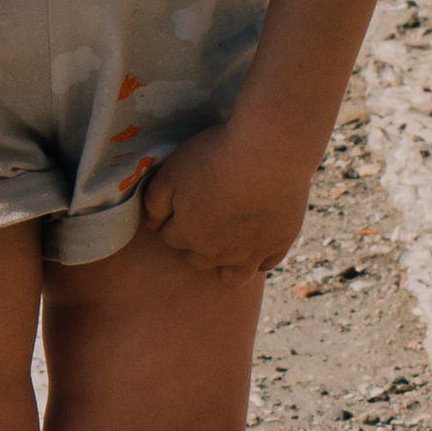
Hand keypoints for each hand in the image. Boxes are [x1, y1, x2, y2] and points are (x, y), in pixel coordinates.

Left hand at [140, 121, 314, 274]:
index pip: (169, 238)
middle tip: (201, 216)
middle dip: (192, 243)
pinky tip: (258, 237)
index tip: (177, 204)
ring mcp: (251, 253)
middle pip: (197, 259)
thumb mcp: (172, 171)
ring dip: (224, 264)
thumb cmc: (215, 156)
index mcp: (189, 235)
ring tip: (226, 242)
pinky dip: (259, 256)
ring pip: (232, 277)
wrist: (268, 153)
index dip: (170, 220)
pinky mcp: (279, 245)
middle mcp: (219, 253)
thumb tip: (152, 223)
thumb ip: (155, 201)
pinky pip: (266, 264)